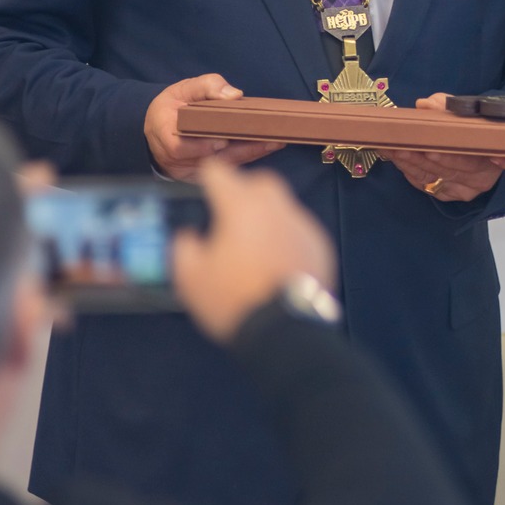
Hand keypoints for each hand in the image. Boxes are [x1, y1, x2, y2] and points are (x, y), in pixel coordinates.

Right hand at [145, 74, 282, 180]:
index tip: (222, 141)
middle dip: (241, 148)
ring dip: (251, 152)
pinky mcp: (204, 176)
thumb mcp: (184, 88)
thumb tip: (234, 95)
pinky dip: (249, 156)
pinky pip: (229, 166)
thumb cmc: (173, 106)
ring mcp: (190, 171)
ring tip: (276, 140)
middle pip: (209, 159)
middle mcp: (176, 160)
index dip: (200, 147)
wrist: (160, 127)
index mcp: (164, 135)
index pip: (179, 148)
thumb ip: (208, 86)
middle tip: (268, 138)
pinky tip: (269, 146)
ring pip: (223, 164)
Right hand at [173, 161, 335, 340]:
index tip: (202, 188)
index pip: (219, 172)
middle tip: (230, 212)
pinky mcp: (321, 246)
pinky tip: (276, 259)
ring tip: (254, 242)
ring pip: (284, 206)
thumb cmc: (232, 300)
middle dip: (244, 188)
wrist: (285, 332)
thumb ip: (183, 247)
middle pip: (260, 181)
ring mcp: (303, 225)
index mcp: (241, 207)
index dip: (207, 177)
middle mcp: (276, 207)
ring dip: (267, 215)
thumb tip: (189, 235)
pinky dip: (286, 236)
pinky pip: (299, 230)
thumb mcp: (190, 279)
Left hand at [380, 93, 503, 202]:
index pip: (468, 161)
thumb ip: (444, 106)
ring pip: (431, 178)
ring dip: (408, 163)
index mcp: (489, 158)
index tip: (428, 150)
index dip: (448, 158)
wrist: (475, 144)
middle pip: (445, 171)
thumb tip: (424, 105)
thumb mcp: (460, 111)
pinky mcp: (447, 194)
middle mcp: (478, 179)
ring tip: (390, 149)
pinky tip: (397, 158)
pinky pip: (424, 184)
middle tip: (398, 147)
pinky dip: (409, 171)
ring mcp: (462, 190)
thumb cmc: (469, 126)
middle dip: (419, 158)